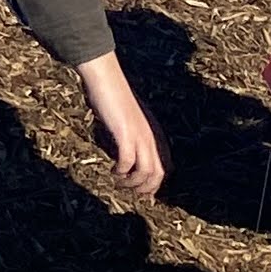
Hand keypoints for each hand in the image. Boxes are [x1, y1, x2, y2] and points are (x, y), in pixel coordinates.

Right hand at [75, 54, 165, 198]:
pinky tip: (113, 169)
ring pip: (146, 172)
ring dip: (132, 183)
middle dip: (144, 188)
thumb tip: (126, 154)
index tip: (142, 194)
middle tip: (129, 191)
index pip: (164, 167)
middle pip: (158, 174)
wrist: (106, 78)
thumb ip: (130, 135)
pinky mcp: (126, 134)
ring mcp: (140, 135)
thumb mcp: (127, 120)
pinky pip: (128, 162)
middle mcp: (151, 137)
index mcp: (153, 134)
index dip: (155, 184)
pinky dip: (121, 171)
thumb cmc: (113, 97)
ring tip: (119, 181)